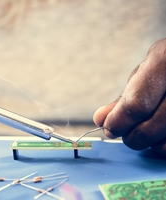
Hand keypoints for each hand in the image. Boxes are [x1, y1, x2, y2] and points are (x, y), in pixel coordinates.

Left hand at [93, 38, 165, 156]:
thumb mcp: (144, 73)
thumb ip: (123, 98)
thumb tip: (100, 120)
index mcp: (164, 60)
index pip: (137, 103)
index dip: (118, 122)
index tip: (109, 128)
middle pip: (150, 127)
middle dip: (130, 136)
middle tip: (124, 132)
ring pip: (165, 143)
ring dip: (148, 144)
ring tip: (145, 130)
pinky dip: (164, 147)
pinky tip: (161, 135)